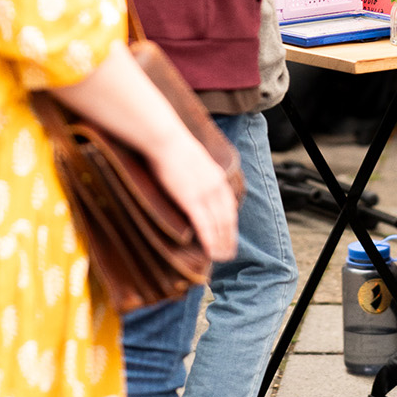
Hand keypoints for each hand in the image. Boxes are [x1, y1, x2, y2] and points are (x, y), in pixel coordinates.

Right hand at [148, 127, 238, 261]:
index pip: (229, 205)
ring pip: (218, 225)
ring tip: (221, 257)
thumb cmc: (172, 146)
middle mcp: (216, 186)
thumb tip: (191, 180)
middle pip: (227, 218)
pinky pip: (204, 225)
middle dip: (229, 238)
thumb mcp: (192, 159)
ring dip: (221, 243)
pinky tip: (211, 252)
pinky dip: (210, 241)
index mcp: (216, 176)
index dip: (230, 222)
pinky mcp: (191, 200)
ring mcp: (205, 194)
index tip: (230, 235)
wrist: (165, 138)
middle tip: (229, 253)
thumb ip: (197, 173)